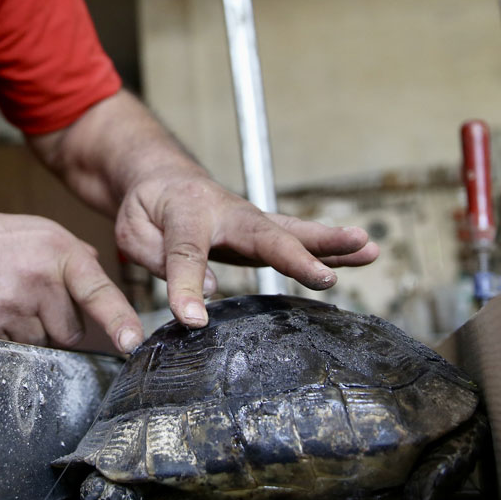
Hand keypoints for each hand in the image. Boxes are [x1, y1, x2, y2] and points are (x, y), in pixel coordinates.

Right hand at [0, 211, 145, 352]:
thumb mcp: (30, 230)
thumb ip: (68, 252)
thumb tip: (98, 265)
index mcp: (56, 250)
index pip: (97, 290)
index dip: (118, 319)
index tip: (132, 342)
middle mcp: (37, 279)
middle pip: (70, 331)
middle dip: (55, 325)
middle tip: (26, 301)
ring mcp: (10, 307)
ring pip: (40, 345)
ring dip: (26, 334)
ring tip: (0, 304)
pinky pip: (12, 351)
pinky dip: (1, 340)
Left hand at [114, 172, 379, 326]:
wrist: (165, 179)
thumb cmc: (148, 208)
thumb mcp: (132, 229)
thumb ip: (159, 256)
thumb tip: (204, 291)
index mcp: (185, 211)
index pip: (187, 252)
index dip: (187, 287)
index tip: (193, 320)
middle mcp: (227, 212)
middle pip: (263, 235)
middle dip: (294, 257)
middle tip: (323, 277)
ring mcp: (251, 221)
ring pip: (293, 231)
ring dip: (331, 243)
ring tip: (368, 247)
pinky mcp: (265, 233)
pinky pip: (300, 238)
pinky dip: (334, 247)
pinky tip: (366, 254)